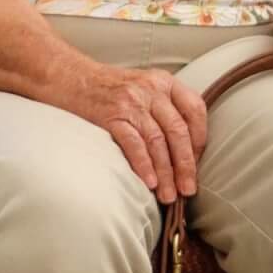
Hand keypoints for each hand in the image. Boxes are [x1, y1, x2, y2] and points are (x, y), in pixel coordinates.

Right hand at [59, 60, 207, 202]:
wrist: (71, 78)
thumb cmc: (112, 90)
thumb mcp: (145, 88)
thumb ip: (167, 109)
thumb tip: (187, 151)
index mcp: (165, 82)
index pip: (195, 111)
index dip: (200, 141)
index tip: (197, 164)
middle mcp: (152, 89)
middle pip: (178, 131)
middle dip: (185, 165)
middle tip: (188, 190)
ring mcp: (131, 102)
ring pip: (157, 142)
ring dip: (165, 173)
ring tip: (168, 195)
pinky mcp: (112, 116)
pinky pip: (133, 144)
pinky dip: (143, 165)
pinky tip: (149, 182)